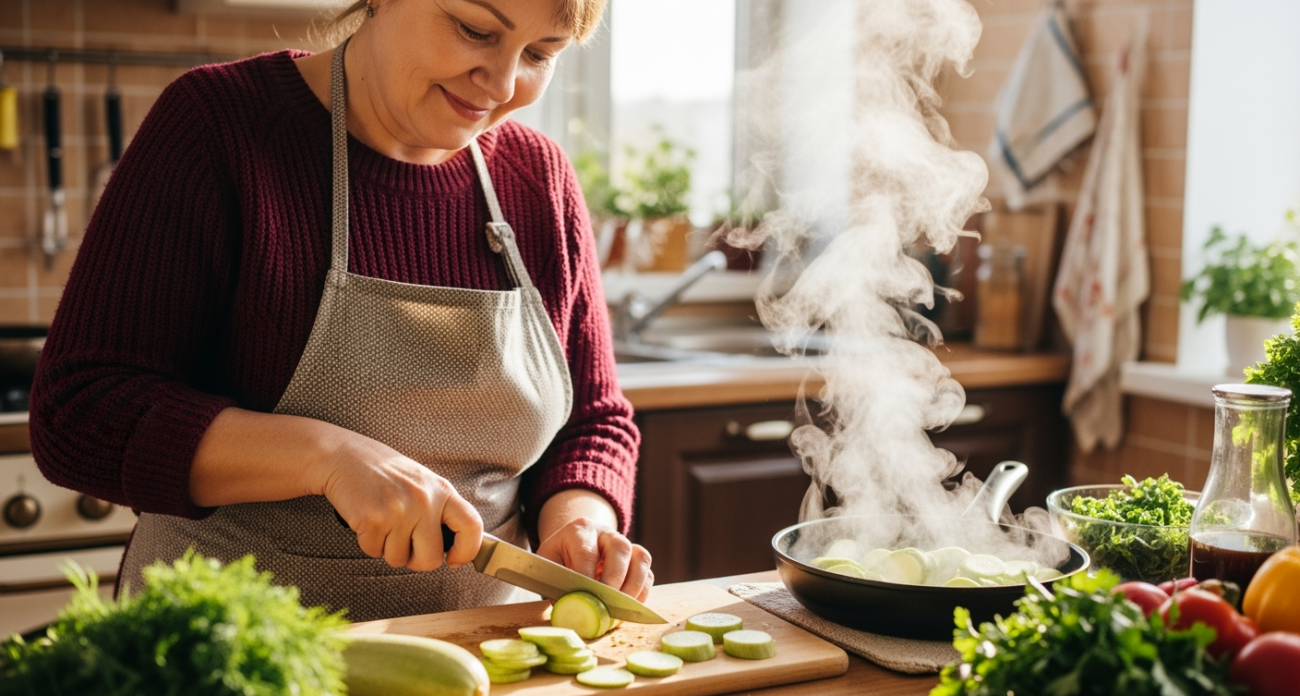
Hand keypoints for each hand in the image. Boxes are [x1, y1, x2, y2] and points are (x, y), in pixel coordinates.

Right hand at [319, 431, 482, 571]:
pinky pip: (374, 552)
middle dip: (417, 560)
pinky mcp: (372, 520)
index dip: (467, 551)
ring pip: (399, 559)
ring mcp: (398, 511)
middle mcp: (424, 501)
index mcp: (442, 490)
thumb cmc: (385, 472)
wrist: (345, 456)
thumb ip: (440, 510)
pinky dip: (369, 542)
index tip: (453, 559)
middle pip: (431, 559)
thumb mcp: (423, 483)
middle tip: (406, 544)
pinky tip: (368, 520)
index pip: (472, 527)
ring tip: (383, 522)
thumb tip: (454, 548)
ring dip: (388, 548)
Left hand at [536, 517, 653, 601]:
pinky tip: (628, 607)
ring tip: (620, 607)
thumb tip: (571, 611)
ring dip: (633, 585)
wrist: (572, 546)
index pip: (587, 552)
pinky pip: (648, 573)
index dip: (587, 576)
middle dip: (615, 578)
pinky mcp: (637, 560)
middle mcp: (606, 533)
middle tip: (607, 601)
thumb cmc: (559, 558)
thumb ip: (555, 584)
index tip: (585, 597)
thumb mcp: (548, 564)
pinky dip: (642, 592)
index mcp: (580, 530)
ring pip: (640, 557)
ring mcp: (625, 544)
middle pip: (620, 547)